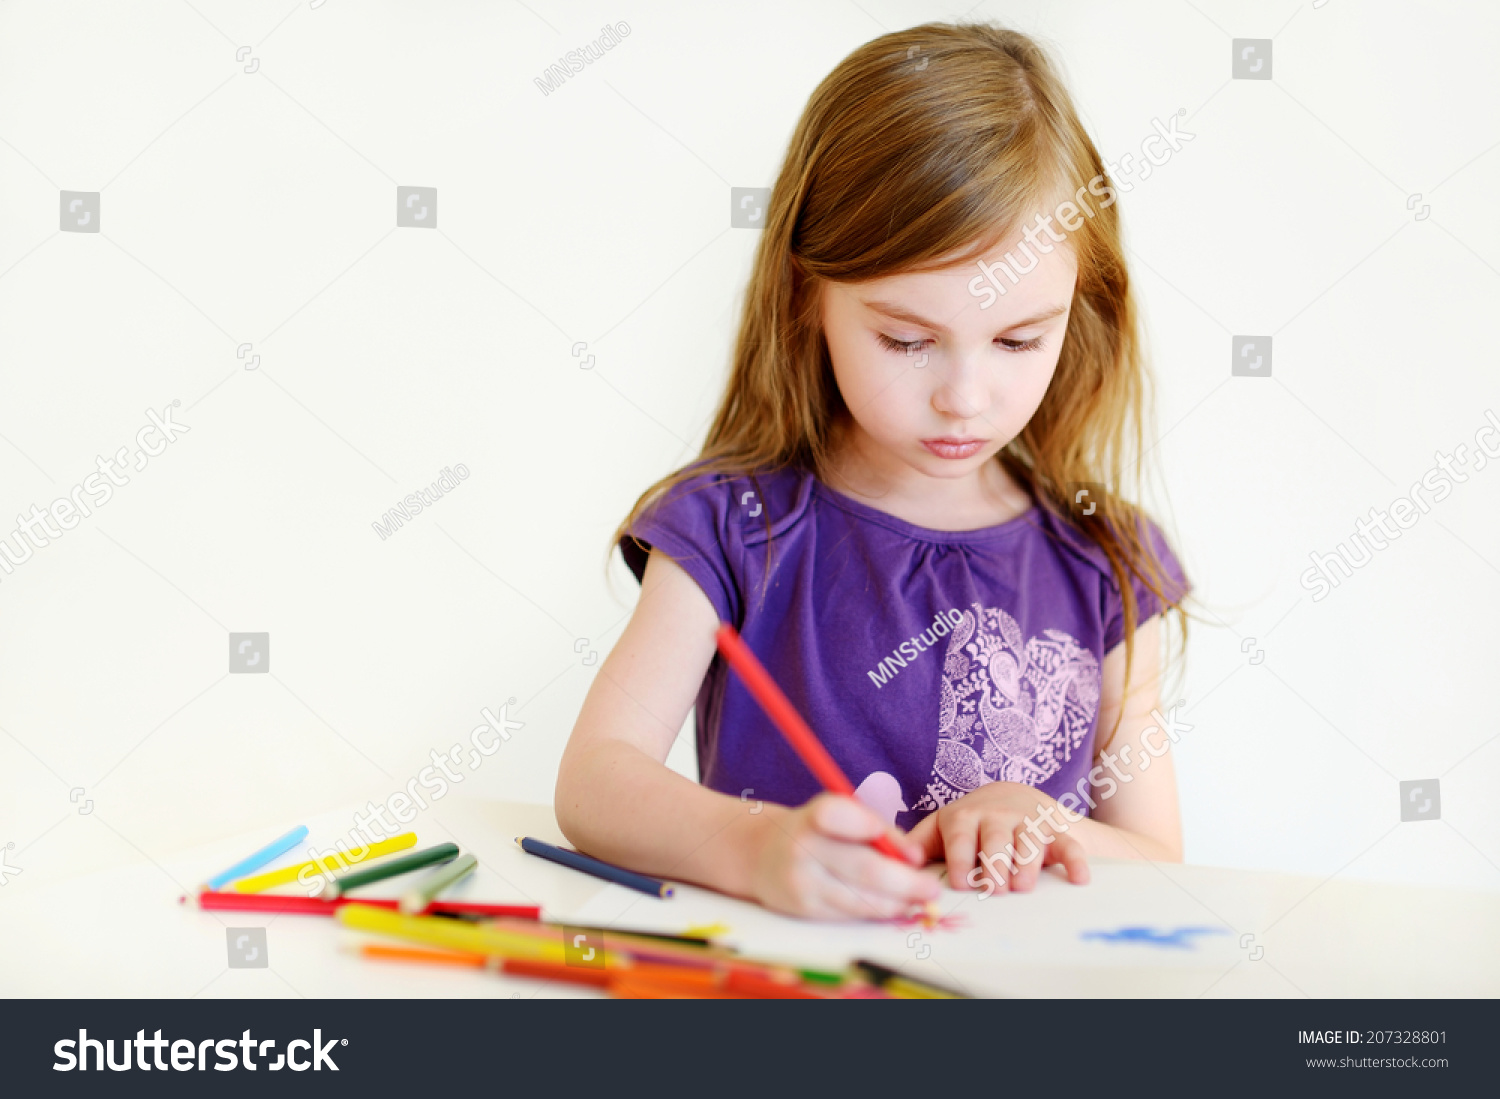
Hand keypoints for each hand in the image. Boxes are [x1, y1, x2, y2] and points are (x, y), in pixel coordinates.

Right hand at [749, 794, 939, 918]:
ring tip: (918, 900)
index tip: (907, 850)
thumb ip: (877, 829)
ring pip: (859, 898)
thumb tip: (914, 859)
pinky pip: (848, 913)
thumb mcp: (840, 813)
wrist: (759, 854)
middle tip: (932, 888)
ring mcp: (802, 882)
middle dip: (905, 882)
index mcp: (814, 816)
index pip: (839, 816)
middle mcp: (804, 848)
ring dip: (896, 903)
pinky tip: (892, 907)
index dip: (873, 828)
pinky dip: (876, 912)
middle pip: (863, 868)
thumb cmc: (815, 830)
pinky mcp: (803, 908)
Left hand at [906, 781, 1089, 894]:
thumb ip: (917, 844)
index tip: (961, 884)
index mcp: (963, 816)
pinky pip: (1068, 844)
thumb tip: (890, 862)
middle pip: (995, 839)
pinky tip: (1078, 878)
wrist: (1013, 797)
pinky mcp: (1055, 831)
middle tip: (993, 890)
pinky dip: (1075, 860)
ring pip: (1029, 841)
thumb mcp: (940, 828)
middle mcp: (996, 816)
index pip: (960, 837)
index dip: (961, 861)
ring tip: (1021, 887)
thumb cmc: (970, 823)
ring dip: (1027, 864)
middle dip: (994, 865)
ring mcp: (1027, 822)